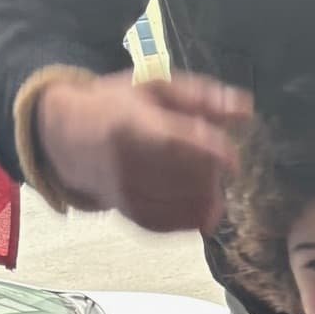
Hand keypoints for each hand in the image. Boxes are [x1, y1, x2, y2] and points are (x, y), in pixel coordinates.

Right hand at [35, 70, 251, 231]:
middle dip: (211, 175)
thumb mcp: (155, 87)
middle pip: (183, 178)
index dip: (209, 152)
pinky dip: (193, 218)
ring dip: (208, 198)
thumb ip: (201, 97)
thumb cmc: (119, 106)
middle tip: (216, 164)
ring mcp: (125, 193)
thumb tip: (246, 108)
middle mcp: (124, 162)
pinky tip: (203, 207)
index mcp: (130, 124)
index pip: (174, 142)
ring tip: (210, 182)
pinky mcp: (129, 215)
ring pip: (180, 206)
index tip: (233, 159)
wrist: (69, 138)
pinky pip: (170, 226)